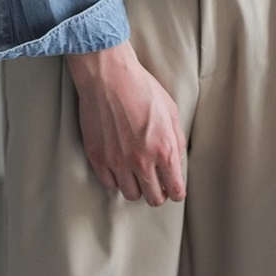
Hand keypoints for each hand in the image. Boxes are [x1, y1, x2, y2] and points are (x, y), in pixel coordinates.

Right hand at [67, 41, 186, 206]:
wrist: (107, 76)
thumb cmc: (141, 88)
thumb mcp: (171, 110)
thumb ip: (177, 140)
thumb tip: (177, 161)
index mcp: (164, 149)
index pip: (176, 190)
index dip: (176, 191)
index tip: (173, 188)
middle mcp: (141, 161)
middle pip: (153, 198)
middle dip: (158, 193)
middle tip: (156, 182)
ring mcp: (117, 162)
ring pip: (131, 195)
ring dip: (137, 187)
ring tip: (136, 173)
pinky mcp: (97, 157)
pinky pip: (109, 184)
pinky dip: (116, 180)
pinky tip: (119, 167)